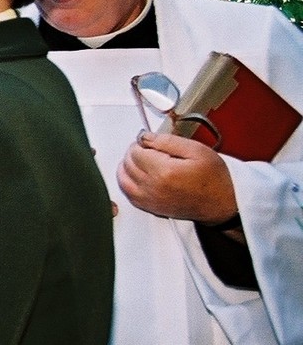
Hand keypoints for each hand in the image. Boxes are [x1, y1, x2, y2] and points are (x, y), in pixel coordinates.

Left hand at [119, 131, 238, 223]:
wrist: (222, 203)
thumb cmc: (214, 178)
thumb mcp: (196, 150)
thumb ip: (167, 141)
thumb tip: (145, 137)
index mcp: (165, 171)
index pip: (135, 152)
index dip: (141, 143)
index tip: (150, 142)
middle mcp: (154, 187)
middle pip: (127, 164)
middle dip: (134, 153)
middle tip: (147, 149)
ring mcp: (150, 199)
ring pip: (123, 179)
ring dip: (127, 166)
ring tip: (141, 160)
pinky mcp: (150, 207)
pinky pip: (128, 194)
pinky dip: (127, 182)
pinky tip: (137, 175)